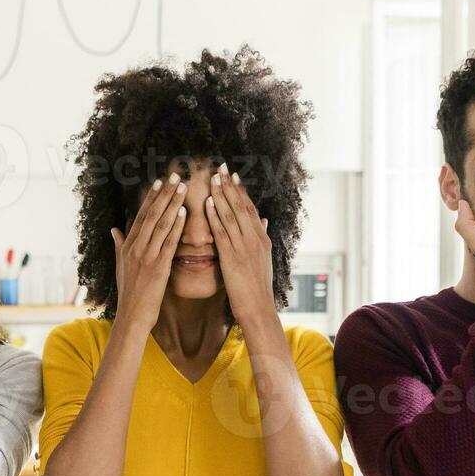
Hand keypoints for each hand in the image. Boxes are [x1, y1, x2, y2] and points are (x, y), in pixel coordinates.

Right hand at [113, 174, 185, 330]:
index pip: (141, 215)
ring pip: (161, 224)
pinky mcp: (159, 267)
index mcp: (128, 246)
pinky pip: (169, 242)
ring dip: (173, 203)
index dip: (151, 197)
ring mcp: (147, 256)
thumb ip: (119, 245)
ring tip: (182, 187)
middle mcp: (136, 247)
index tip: (160, 182)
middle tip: (174, 176)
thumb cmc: (129, 293)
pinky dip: (177, 226)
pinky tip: (184, 212)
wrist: (132, 315)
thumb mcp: (120, 266)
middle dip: (164, 193)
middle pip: (151, 214)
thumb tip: (114, 228)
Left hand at [205, 163, 274, 325]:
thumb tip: (265, 222)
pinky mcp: (232, 257)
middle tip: (222, 167)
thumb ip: (263, 238)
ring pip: (232, 215)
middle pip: (241, 206)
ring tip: (214, 177)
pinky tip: (209, 202)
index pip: (250, 209)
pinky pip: (223, 232)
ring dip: (222, 194)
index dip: (240, 191)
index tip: (232, 175)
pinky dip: (216, 215)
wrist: (258, 309)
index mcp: (261, 239)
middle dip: (230, 185)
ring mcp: (244, 247)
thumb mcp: (263, 260)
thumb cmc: (257, 289)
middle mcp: (255, 239)